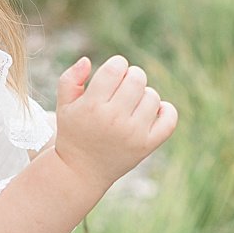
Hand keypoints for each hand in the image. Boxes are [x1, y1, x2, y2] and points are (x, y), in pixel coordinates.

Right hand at [53, 53, 177, 196]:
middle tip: (122, 88)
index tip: (111, 75)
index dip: (116, 65)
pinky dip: (166, 110)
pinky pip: (169, 119)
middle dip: (131, 77)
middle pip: (137, 78)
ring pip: (152, 96)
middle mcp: (114, 120)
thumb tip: (87, 60)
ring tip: (131, 104)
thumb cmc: (73, 133)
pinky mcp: (147, 145)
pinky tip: (152, 111)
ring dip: (143, 95)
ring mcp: (133, 134)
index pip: (116, 68)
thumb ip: (70, 79)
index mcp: (92, 106)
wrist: (81, 172)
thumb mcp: (64, 106)